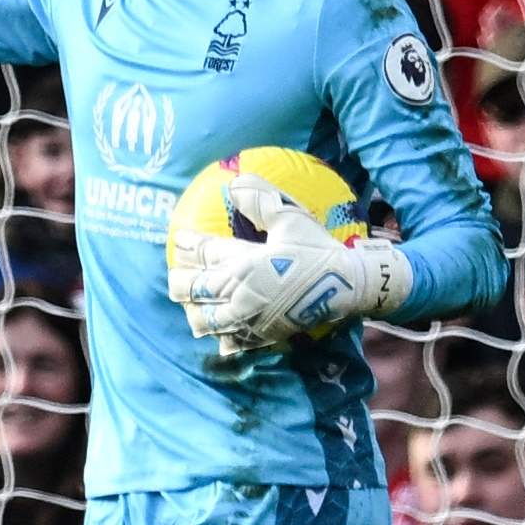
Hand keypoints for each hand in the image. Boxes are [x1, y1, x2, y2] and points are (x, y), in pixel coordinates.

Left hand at [169, 178, 413, 353]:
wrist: (347, 287)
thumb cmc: (318, 249)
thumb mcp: (290, 218)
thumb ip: (260, 200)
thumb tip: (234, 184)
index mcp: (244, 263)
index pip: (203, 254)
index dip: (187, 245)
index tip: (179, 239)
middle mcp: (239, 293)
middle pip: (193, 290)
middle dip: (179, 281)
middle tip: (178, 273)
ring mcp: (248, 319)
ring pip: (205, 320)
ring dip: (194, 310)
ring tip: (193, 304)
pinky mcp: (261, 336)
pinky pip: (229, 341)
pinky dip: (218, 335)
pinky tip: (219, 331)